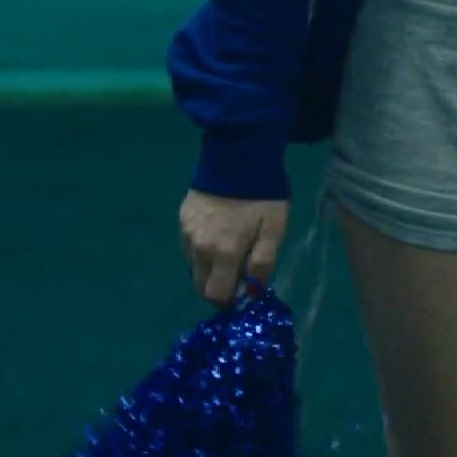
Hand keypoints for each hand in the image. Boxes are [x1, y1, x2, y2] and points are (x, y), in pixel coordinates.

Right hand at [178, 190, 286, 306]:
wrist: (238, 156)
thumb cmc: (262, 195)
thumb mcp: (275, 229)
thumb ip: (263, 263)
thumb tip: (253, 291)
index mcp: (223, 253)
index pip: (215, 295)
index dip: (227, 301)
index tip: (239, 296)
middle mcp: (199, 248)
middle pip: (200, 285)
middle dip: (216, 287)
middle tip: (235, 275)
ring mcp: (187, 232)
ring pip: (193, 265)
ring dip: (208, 268)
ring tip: (227, 250)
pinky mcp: (182, 218)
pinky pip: (189, 245)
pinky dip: (201, 248)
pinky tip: (217, 232)